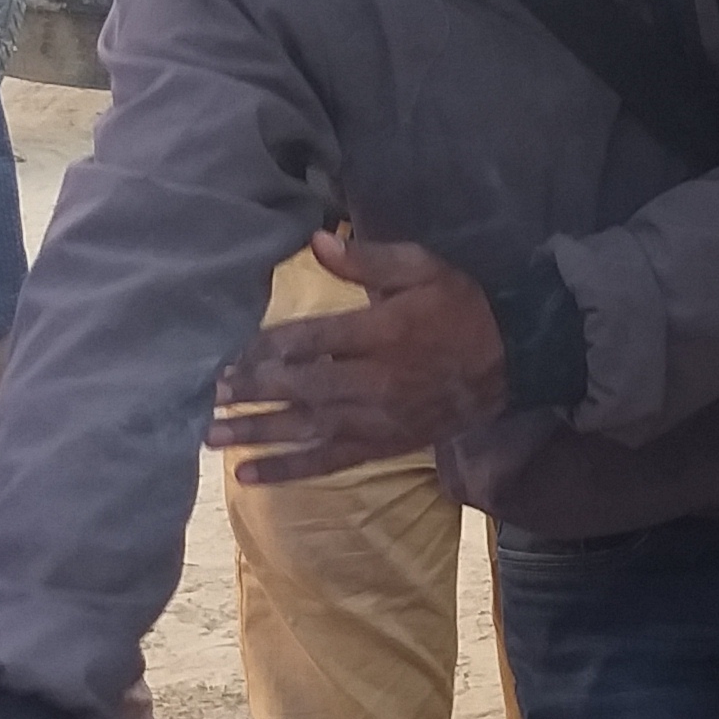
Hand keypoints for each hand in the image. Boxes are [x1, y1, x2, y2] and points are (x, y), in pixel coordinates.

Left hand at [210, 232, 507, 484]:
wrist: (510, 360)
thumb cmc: (460, 306)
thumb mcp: (422, 267)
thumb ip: (368, 259)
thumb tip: (315, 242)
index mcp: (380, 333)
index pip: (310, 341)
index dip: (265, 348)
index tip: (227, 352)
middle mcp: (373, 381)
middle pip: (300, 387)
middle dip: (251, 391)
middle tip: (208, 394)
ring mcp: (377, 419)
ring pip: (306, 428)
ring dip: (256, 433)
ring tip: (210, 437)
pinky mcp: (382, 445)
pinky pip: (328, 462)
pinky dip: (286, 471)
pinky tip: (247, 477)